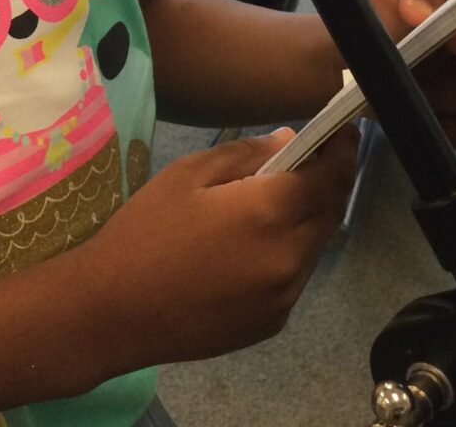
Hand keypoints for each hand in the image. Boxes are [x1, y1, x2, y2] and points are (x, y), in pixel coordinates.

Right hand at [80, 125, 357, 365]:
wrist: (113, 310)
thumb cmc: (145, 231)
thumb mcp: (188, 174)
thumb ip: (246, 154)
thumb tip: (288, 142)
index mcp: (268, 214)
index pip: (330, 176)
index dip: (342, 151)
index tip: (342, 131)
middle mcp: (288, 258)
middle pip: (330, 211)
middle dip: (329, 182)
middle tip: (311, 158)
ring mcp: (284, 297)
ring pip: (315, 245)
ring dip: (308, 217)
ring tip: (275, 199)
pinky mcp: (272, 323)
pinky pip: (295, 276)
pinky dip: (289, 251)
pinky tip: (253, 243)